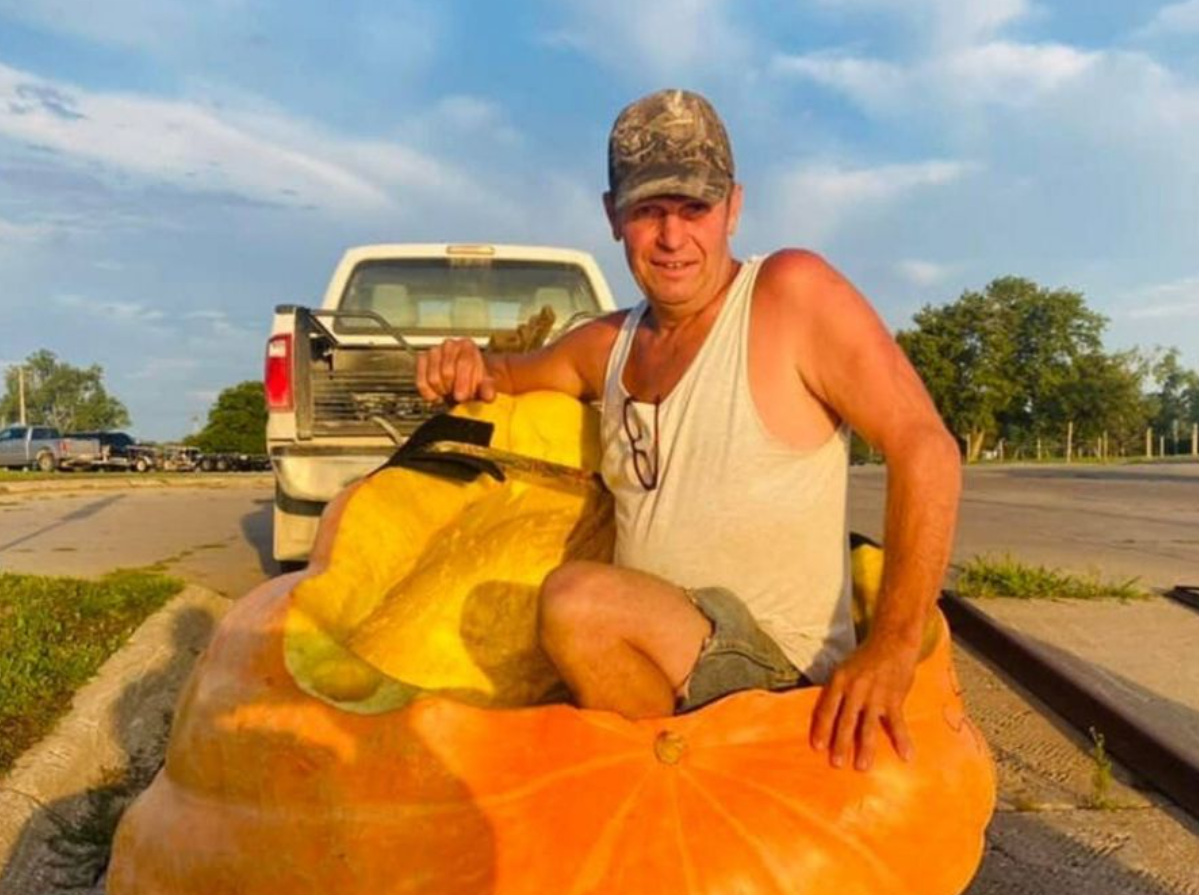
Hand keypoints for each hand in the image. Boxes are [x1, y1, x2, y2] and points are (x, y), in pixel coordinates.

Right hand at [416, 338, 496, 403]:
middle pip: (447, 371)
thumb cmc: (473, 379)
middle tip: (457, 395)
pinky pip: (421, 380)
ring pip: (433, 378)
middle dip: (453, 388)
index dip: (462, 382)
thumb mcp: (484, 384)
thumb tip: (488, 395)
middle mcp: (450, 345)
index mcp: (468, 346)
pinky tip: (436, 395)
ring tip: (449, 393)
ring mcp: (434, 351)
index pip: (464, 363)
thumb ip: (488, 389)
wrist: (462, 378)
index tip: (461, 397)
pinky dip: (428, 393)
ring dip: (441, 391)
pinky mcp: (422, 359)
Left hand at [809, 637, 917, 770]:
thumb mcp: (844, 670)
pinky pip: (897, 723)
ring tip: (862, 766)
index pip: (827, 708)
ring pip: (868, 726)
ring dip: (865, 748)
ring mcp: (876, 695)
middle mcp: (855, 689)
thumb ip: (837, 692)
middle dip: (840, 744)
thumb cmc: (865, 658)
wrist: (892, 641)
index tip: (817, 747)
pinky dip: (902, 740)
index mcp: (839, 681)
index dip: (821, 728)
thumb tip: (826, 718)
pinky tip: (905, 756)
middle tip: (836, 763)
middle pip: (845, 721)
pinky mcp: (894, 698)